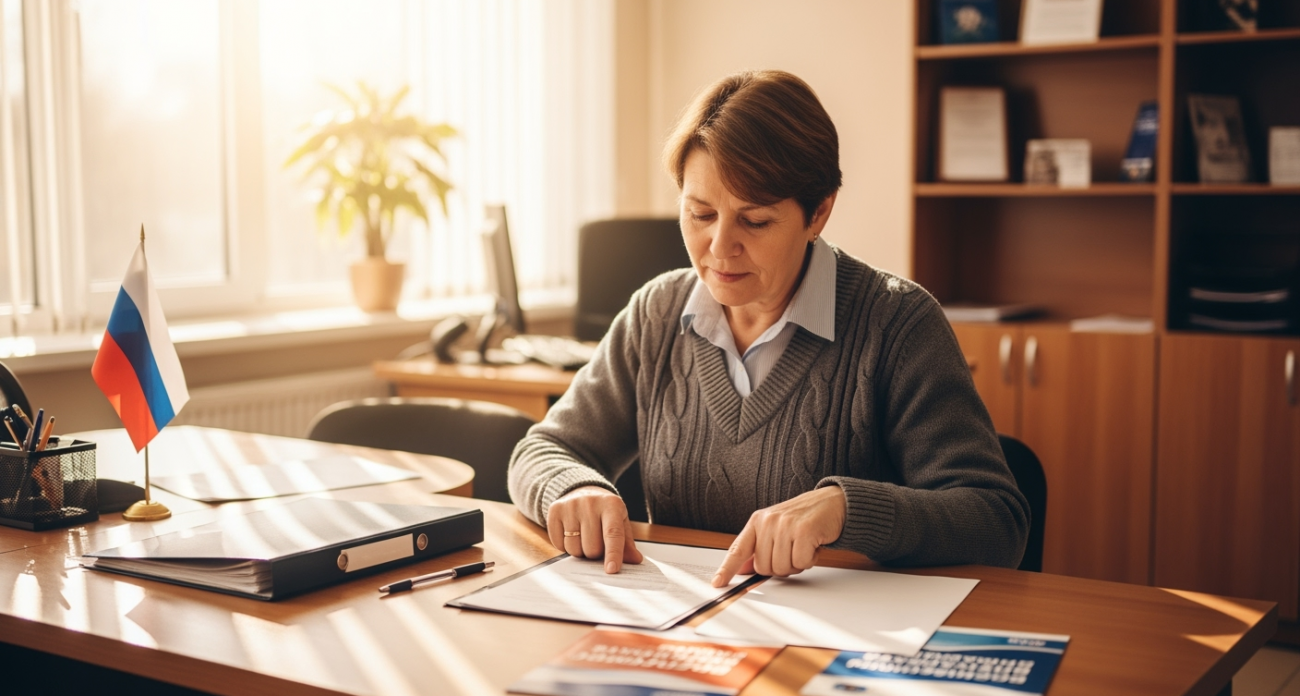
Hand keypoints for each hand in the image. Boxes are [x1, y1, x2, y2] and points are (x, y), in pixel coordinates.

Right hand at [546, 485, 643, 572]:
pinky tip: (570, 533)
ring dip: (580, 551)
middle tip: (596, 542)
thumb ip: (626, 543)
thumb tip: (635, 560)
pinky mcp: (555, 509)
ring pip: (574, 548)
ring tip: (583, 537)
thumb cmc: (605, 512)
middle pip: (592, 548)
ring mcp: (571, 505)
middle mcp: (590, 503)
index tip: (612, 570)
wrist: (583, 491)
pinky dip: (564, 546)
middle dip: (595, 553)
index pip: (613, 534)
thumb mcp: (620, 523)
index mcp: (612, 505)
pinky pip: (558, 544)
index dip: (613, 554)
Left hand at [712, 486, 845, 586]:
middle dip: (780, 566)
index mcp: (757, 521)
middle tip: (792, 550)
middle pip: (764, 567)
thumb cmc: (803, 518)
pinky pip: (800, 562)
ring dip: (796, 563)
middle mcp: (768, 522)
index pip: (738, 549)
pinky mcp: (803, 530)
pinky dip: (809, 559)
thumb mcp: (775, 530)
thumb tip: (742, 569)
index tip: (717, 583)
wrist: (831, 502)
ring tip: (802, 546)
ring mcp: (785, 525)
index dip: (727, 568)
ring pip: (782, 568)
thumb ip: (758, 549)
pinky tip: (813, 545)